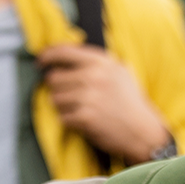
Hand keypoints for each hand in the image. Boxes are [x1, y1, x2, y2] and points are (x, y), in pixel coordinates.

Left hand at [36, 43, 169, 164]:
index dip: (48, 56)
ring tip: (78, 110)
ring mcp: (88, 97)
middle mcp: (94, 76)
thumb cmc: (131, 103)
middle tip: (69, 96)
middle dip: (58, 89)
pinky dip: (69, 121)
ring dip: (62, 106)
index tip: (41, 61)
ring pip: (55, 99)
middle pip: (54, 78)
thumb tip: (64, 57)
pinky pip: (62, 117)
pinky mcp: (85, 117)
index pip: (64, 52)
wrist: (143, 131)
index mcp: (102, 62)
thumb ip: (96, 63)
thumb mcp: (120, 72)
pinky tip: (83, 122)